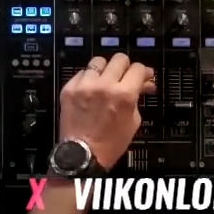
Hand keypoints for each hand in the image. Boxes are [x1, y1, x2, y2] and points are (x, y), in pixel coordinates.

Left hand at [57, 53, 155, 169]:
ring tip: (105, 81)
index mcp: (124, 95)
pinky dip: (88, 79)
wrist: (83, 154)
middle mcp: (104, 86)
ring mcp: (85, 86)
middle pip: (119, 58)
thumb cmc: (110, 143)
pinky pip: (82, 73)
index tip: (142, 76)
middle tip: (124, 76)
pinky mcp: (69, 89)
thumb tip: (144, 83)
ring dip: (105, 70)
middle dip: (125, 67)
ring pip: (98, 61)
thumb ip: (138, 97)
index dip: (143, 72)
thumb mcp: (133, 121)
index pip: (138, 68)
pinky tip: (91, 89)